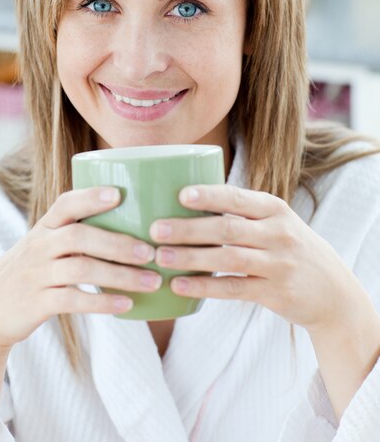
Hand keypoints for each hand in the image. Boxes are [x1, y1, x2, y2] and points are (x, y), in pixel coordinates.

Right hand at [0, 187, 159, 351]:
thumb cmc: (34, 269)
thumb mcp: (46, 244)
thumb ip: (78, 231)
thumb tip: (136, 223)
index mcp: (45, 226)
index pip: (65, 203)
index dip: (90, 197)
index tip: (118, 194)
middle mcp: (40, 246)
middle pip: (80, 236)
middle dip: (118, 243)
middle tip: (151, 252)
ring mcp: (37, 274)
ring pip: (81, 269)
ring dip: (120, 275)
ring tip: (151, 281)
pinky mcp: (36, 303)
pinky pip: (72, 300)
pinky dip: (101, 302)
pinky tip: (126, 304)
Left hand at [150, 184, 364, 333]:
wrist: (333, 290)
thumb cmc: (288, 247)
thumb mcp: (275, 222)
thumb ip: (241, 213)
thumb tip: (182, 201)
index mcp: (274, 209)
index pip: (237, 198)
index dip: (209, 196)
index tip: (180, 195)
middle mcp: (278, 233)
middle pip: (227, 229)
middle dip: (188, 229)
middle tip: (155, 229)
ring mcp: (278, 264)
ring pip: (227, 259)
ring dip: (190, 257)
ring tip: (160, 257)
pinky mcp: (274, 293)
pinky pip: (233, 289)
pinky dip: (204, 287)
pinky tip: (179, 285)